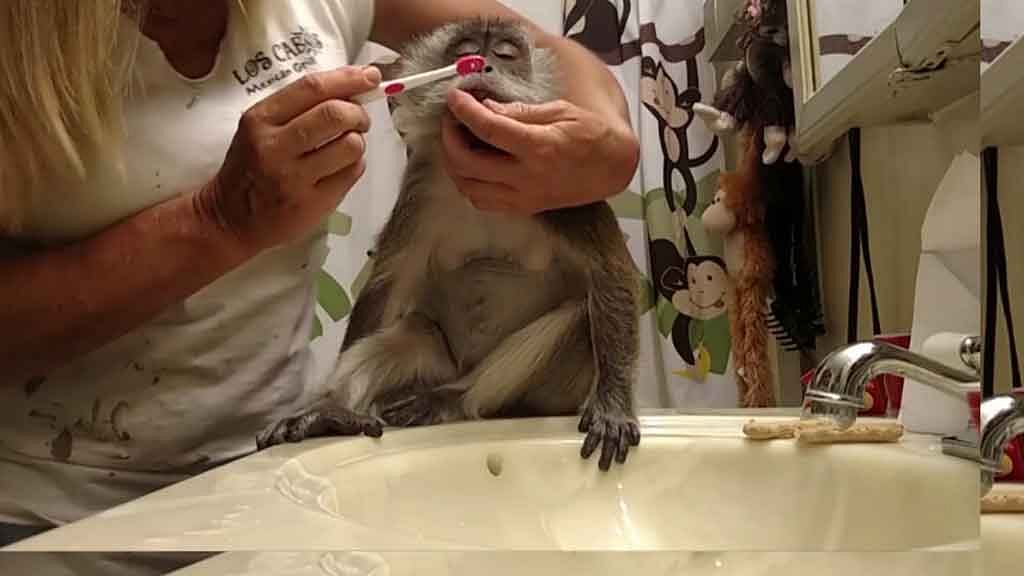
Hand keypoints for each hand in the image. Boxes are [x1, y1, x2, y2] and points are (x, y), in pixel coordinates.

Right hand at [195, 66, 381, 254]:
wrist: (229, 218)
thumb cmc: (250, 168)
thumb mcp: (259, 129)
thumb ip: (298, 108)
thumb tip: (352, 88)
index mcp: (260, 119)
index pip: (311, 88)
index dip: (347, 79)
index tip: (369, 76)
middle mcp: (274, 147)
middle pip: (334, 114)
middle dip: (358, 112)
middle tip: (359, 119)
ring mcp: (293, 178)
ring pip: (350, 145)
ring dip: (358, 141)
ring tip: (347, 146)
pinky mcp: (311, 203)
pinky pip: (352, 173)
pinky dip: (355, 165)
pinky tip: (340, 167)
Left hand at [441, 89, 639, 213]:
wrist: (612, 168)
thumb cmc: (591, 135)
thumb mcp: (560, 111)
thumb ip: (520, 112)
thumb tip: (486, 107)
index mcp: (539, 148)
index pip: (488, 128)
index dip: (464, 110)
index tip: (454, 97)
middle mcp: (527, 177)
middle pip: (468, 162)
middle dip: (450, 137)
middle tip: (452, 119)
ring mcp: (523, 197)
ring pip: (468, 187)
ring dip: (454, 163)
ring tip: (458, 141)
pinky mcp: (523, 208)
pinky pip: (482, 201)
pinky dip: (468, 183)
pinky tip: (472, 165)